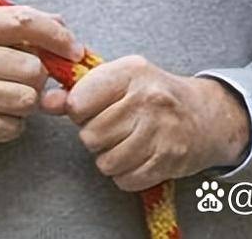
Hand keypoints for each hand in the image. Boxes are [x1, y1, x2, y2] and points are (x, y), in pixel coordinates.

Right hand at [0, 5, 83, 165]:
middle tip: (16, 84)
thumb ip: (13, 31)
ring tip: (2, 102)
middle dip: (36, 81)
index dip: (55, 35)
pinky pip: (13, 126)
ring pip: (27, 99)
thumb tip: (61, 23)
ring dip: (24, 106)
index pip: (21, 21)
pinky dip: (11, 126)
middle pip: (33, 68)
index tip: (74, 49)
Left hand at [62, 55, 251, 191]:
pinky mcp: (170, 159)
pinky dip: (124, 174)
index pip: (79, 101)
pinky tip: (135, 157)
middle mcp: (148, 99)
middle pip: (91, 134)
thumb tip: (45, 102)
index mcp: (131, 71)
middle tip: (109, 128)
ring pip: (106, 160)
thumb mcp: (119, 79)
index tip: (88, 109)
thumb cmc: (153, 94)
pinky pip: (126, 179)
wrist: (206, 115)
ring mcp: (162, 130)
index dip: (77, 110)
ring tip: (121, 143)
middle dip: (93, 136)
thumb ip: (79, 89)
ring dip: (108, 158)